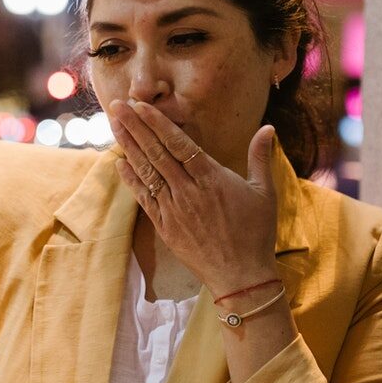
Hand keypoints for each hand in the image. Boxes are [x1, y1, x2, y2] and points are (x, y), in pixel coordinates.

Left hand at [108, 99, 278, 293]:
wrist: (242, 275)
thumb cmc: (256, 233)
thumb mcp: (264, 192)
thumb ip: (260, 158)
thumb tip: (267, 128)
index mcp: (212, 179)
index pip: (179, 144)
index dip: (158, 123)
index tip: (141, 106)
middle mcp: (189, 192)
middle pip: (157, 153)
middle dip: (136, 127)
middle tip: (117, 106)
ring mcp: (174, 210)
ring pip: (147, 172)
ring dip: (129, 147)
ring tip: (114, 126)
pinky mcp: (165, 227)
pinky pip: (144, 198)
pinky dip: (131, 180)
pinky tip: (119, 163)